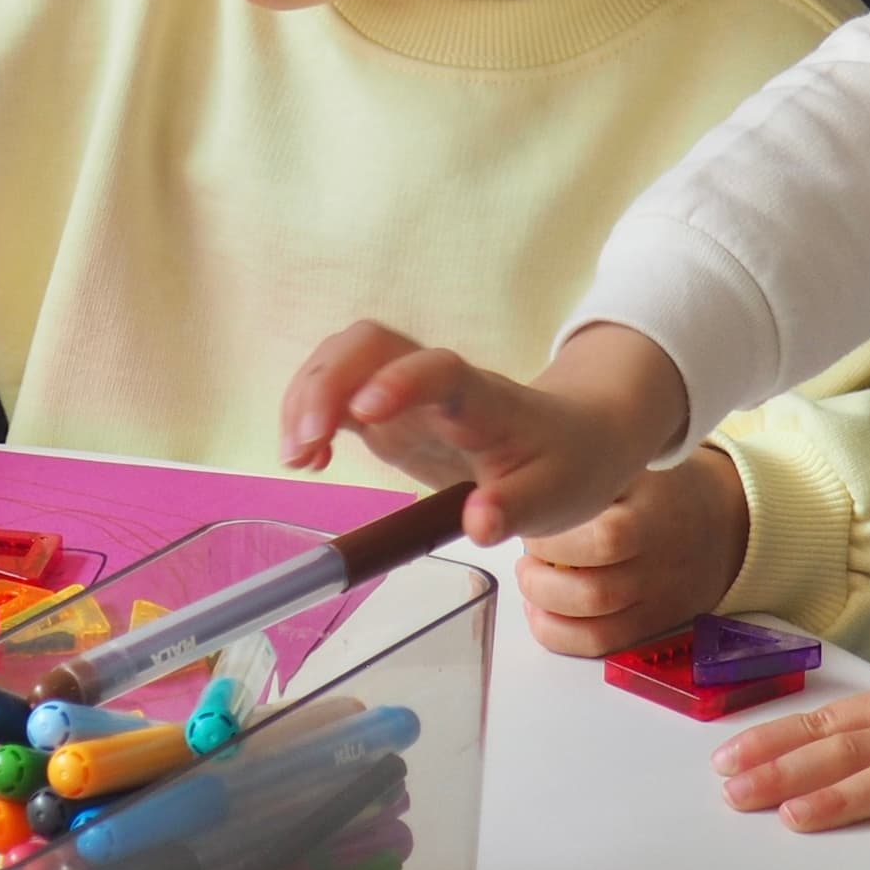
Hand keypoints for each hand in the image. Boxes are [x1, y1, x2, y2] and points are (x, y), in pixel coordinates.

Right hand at [277, 318, 692, 545]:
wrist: (573, 437)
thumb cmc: (562, 464)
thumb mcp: (552, 499)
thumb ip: (513, 510)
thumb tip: (477, 525)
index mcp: (485, 399)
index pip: (440, 371)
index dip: (400, 381)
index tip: (364, 412)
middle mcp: (438, 380)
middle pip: (371, 345)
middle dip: (324, 382)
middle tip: (301, 446)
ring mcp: (408, 387)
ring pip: (344, 357)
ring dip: (307, 395)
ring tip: (296, 457)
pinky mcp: (388, 405)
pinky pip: (337, 389)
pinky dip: (310, 413)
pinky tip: (307, 457)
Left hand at [515, 448, 751, 657]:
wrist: (727, 525)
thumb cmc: (668, 489)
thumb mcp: (636, 466)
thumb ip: (590, 477)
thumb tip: (520, 482)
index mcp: (653, 519)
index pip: (605, 540)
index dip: (555, 541)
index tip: (531, 524)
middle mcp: (656, 568)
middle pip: (594, 593)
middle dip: (541, 580)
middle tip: (526, 558)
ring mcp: (655, 603)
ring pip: (594, 627)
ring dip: (545, 608)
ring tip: (532, 581)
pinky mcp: (649, 626)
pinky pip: (601, 646)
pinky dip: (560, 635)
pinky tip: (542, 611)